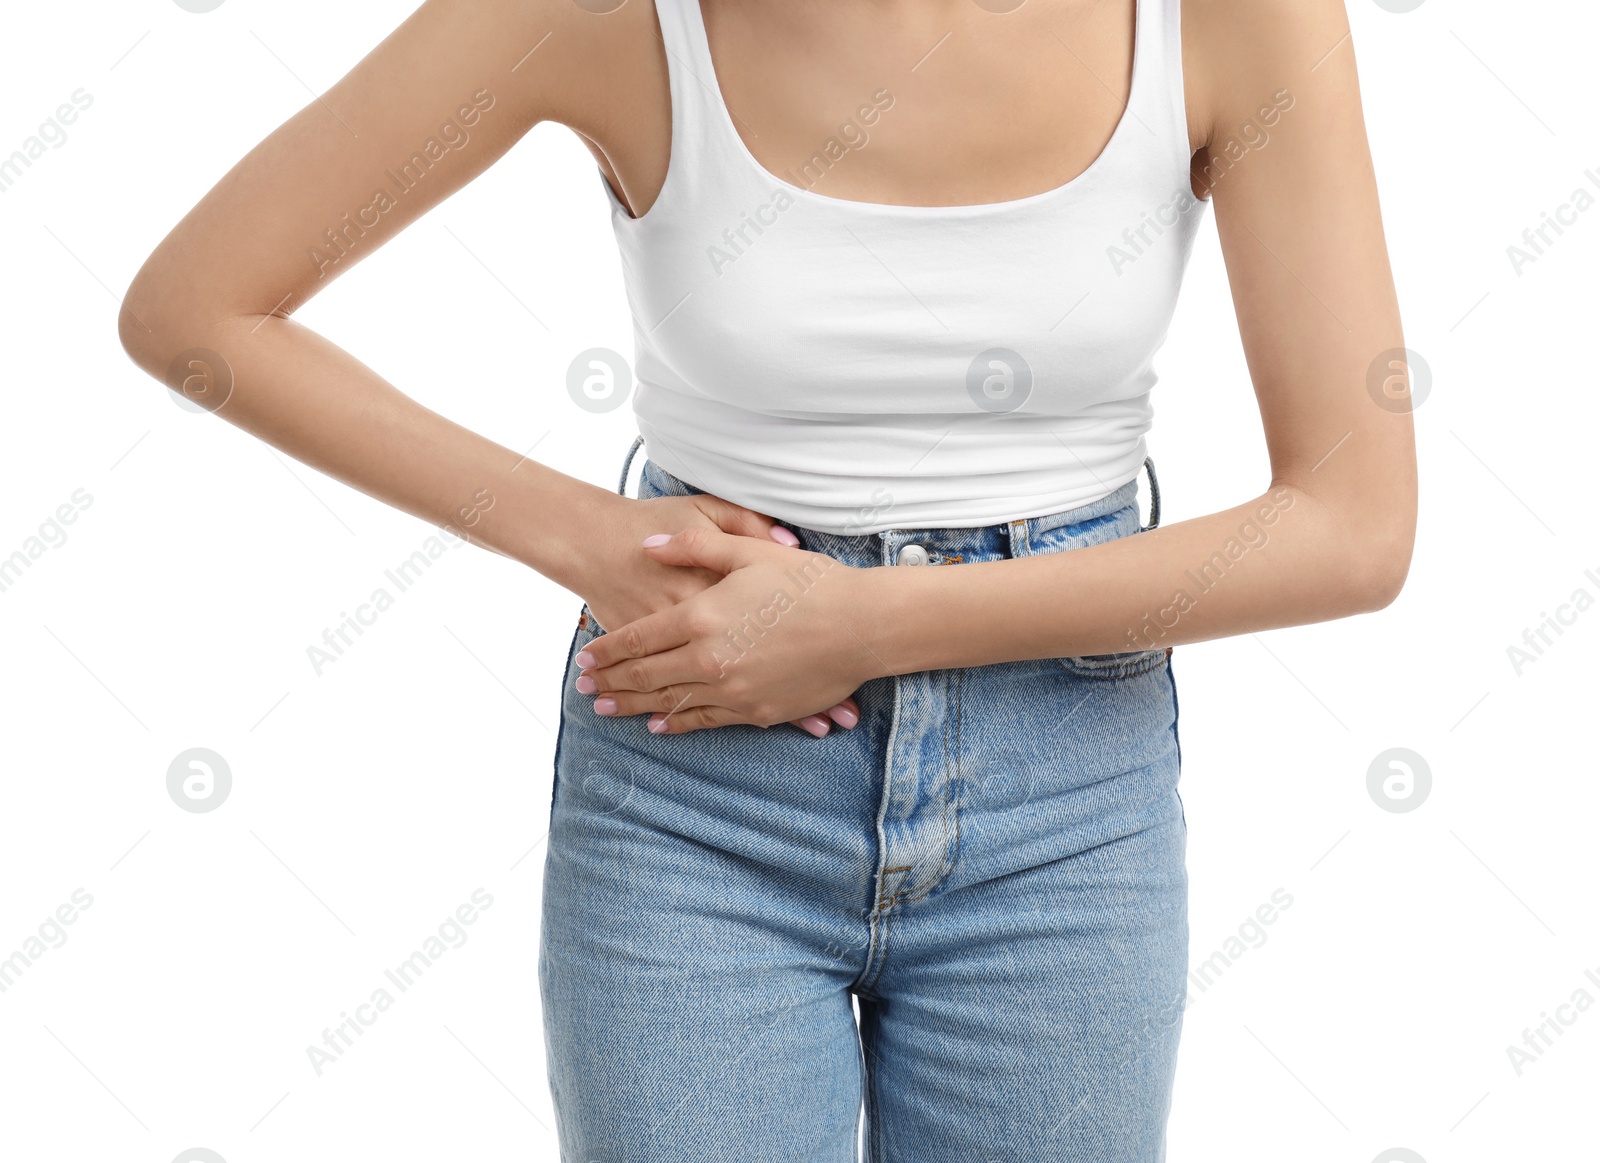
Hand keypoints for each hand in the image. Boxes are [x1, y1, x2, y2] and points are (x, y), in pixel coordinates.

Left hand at [573, 527, 881, 734]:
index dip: (606, 650)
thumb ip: (693, 546)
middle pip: (644, 676)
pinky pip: (705, 721)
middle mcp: (709, 659)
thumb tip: (648, 545)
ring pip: (668, 702)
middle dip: (609, 682)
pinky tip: (659, 724)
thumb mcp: (749, 548)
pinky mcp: (756, 711)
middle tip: (584, 687)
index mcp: (701, 616)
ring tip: (605, 709)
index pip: (638, 639)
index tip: (584, 657)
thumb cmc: (809, 582)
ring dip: (632, 706)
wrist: (862, 626)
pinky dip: (677, 723)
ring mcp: (732, 690)